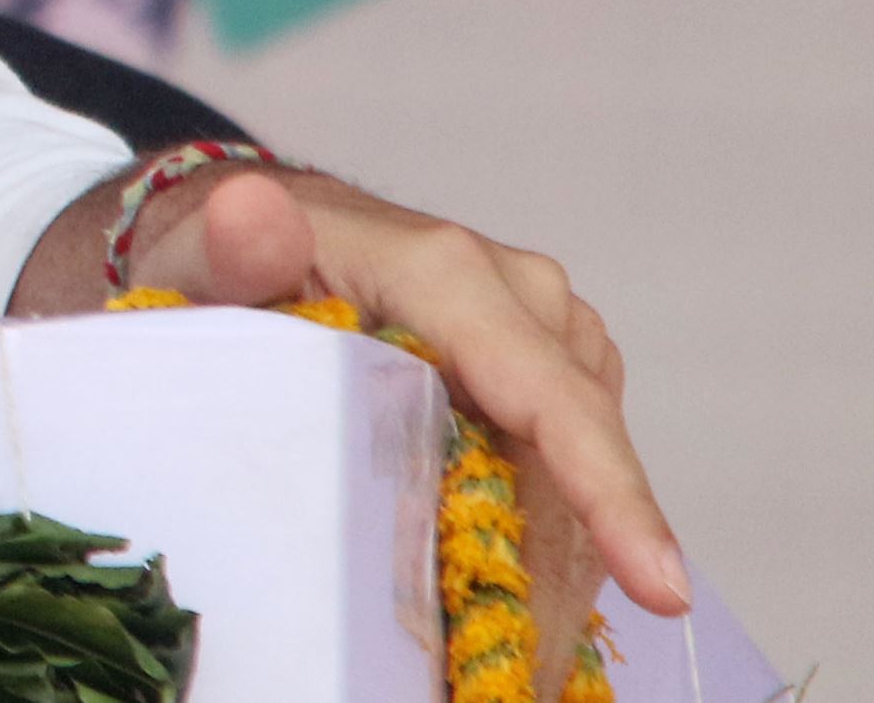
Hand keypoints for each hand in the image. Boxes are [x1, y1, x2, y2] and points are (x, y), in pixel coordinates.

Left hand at [130, 166, 687, 654]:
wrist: (253, 232)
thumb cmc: (232, 254)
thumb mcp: (213, 254)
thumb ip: (237, 246)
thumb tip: (251, 215)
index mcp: (451, 275)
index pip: (550, 397)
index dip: (608, 495)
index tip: (660, 588)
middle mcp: (522, 299)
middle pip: (573, 460)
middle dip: (560, 573)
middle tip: (512, 670)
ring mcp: (548, 336)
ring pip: (578, 475)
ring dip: (551, 567)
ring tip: (499, 654)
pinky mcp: (551, 369)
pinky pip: (567, 467)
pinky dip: (544, 537)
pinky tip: (503, 600)